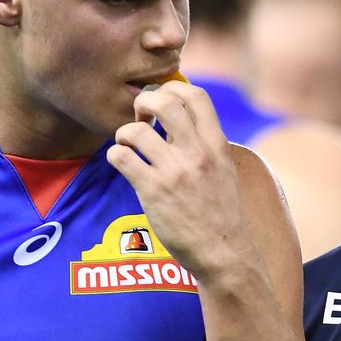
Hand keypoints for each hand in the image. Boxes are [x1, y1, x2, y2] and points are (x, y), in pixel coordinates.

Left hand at [106, 81, 250, 281]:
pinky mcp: (154, 191)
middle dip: (144, 102)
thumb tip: (182, 119)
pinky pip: (122, 157)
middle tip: (140, 118)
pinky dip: (116, 155)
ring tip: (128, 146)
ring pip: (136, 130)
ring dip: (124, 133)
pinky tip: (122, 164)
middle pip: (165, 101)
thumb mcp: (224, 169)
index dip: (173, 88)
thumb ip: (206, 144)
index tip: (162, 102)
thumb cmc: (220, 213)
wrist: (223, 252)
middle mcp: (197, 153)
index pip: (196, 95)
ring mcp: (175, 171)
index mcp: (216, 144)